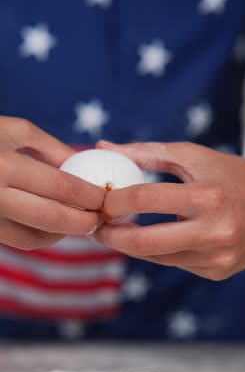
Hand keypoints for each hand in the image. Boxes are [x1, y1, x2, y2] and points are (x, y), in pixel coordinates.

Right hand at [0, 116, 104, 249]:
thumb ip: (51, 149)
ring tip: (81, 222)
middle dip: (84, 222)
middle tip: (101, 218)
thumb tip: (85, 166)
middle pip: (51, 218)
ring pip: (35, 237)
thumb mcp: (13, 130)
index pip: (60, 186)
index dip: (90, 195)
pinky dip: (43, 237)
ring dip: (65, 233)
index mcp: (3, 165)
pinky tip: (56, 226)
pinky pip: (19, 241)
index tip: (107, 197)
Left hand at [94, 140, 244, 280]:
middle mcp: (215, 232)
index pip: (146, 199)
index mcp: (208, 196)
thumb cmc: (228, 174)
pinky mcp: (218, 272)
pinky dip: (157, 252)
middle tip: (95, 226)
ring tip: (115, 231)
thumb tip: (103, 146)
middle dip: (110, 236)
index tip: (100, 199)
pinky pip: (174, 264)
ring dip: (129, 246)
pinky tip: (153, 239)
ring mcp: (218, 257)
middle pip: (145, 242)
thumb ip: (147, 153)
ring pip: (156, 258)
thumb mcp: (193, 156)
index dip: (114, 200)